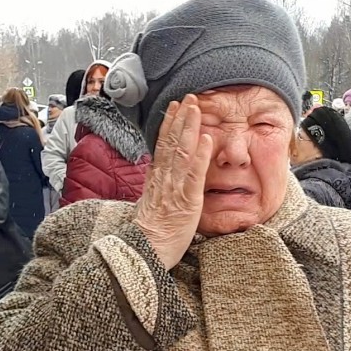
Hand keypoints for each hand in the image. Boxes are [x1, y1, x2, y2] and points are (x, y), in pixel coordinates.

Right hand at [133, 94, 212, 270]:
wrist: (144, 253)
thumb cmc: (148, 237)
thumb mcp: (148, 206)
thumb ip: (154, 189)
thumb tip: (156, 177)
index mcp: (155, 181)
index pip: (162, 147)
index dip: (168, 126)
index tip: (174, 108)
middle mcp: (163, 180)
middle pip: (171, 143)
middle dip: (180, 118)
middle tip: (188, 98)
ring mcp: (174, 188)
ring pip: (181, 151)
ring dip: (189, 128)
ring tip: (195, 108)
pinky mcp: (187, 201)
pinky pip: (194, 174)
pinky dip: (200, 155)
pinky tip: (206, 139)